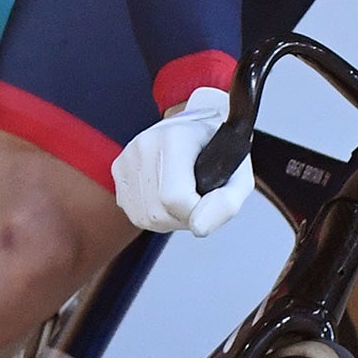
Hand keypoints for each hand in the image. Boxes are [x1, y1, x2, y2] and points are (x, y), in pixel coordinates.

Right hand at [111, 86, 253, 236]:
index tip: (209, 201)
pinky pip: (134, 212)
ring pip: (144, 217)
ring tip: (183, 196)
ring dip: (169, 218)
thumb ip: (226, 204)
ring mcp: (128, 156)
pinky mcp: (119, 168)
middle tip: (197, 198)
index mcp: (175, 138)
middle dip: (183, 218)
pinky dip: (153, 214)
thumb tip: (199, 228)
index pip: (175, 198)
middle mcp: (145, 144)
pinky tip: (166, 196)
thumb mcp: (239, 176)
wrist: (198, 129)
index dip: (197, 213)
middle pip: (158, 213)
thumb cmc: (220, 152)